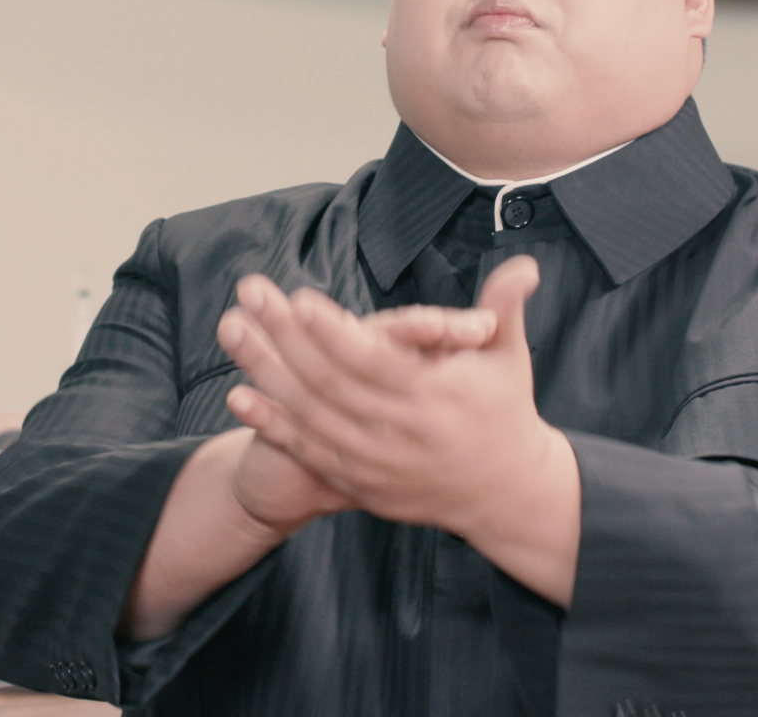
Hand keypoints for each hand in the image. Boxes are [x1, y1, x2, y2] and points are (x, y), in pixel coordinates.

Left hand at [218, 256, 556, 535]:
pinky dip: (272, 426)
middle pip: (330, 385)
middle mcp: (402, 434)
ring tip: (232, 331)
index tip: (301, 300)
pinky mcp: (362, 484)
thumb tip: (525, 264)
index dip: (336, 333)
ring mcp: (377, 464)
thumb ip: (505, 308)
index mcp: (436, 398)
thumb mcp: (509, 359)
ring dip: (265, 373)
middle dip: (283, 338)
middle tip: (250, 296)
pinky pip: (309, 453)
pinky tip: (238, 398)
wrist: (505, 494)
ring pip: (310, 418)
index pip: (376, 363)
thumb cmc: (504, 412)